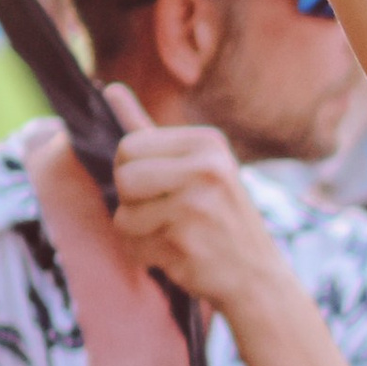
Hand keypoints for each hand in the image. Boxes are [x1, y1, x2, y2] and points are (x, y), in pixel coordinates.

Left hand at [101, 89, 279, 314]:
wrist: (256, 275)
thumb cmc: (220, 217)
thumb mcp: (196, 165)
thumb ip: (148, 129)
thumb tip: (109, 90)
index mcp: (208, 143)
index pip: (128, 146)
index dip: (132, 172)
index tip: (162, 187)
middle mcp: (206, 169)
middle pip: (122, 176)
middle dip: (132, 201)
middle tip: (167, 213)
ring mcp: (196, 206)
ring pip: (122, 216)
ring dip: (138, 232)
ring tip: (173, 234)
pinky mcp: (185, 242)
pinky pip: (134, 246)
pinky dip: (147, 256)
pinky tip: (178, 254)